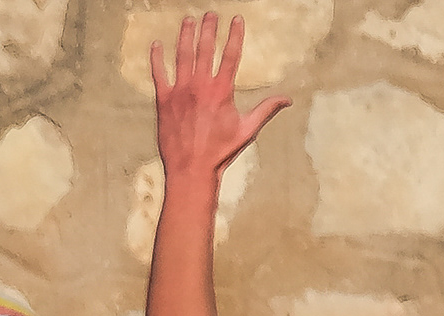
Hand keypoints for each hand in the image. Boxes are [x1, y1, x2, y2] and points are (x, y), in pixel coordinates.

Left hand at [151, 12, 290, 185]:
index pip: (230, 54)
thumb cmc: (220, 153)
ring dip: (185, 34)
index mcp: (221, 91)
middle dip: (208, 27)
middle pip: (205, 47)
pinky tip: (156, 45)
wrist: (191, 171)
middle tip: (210, 14)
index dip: (234, 34)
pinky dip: (156, 58)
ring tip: (189, 20)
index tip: (236, 19)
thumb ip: (266, 110)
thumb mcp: (247, 131)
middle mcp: (200, 86)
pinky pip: (158, 73)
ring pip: (182, 54)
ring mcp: (180, 91)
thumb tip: (287, 100)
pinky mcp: (164, 101)